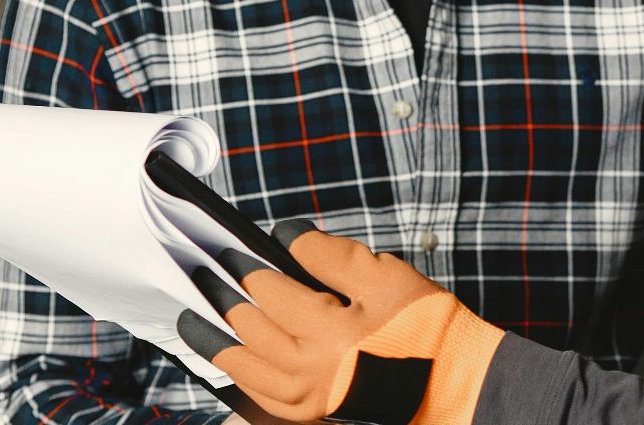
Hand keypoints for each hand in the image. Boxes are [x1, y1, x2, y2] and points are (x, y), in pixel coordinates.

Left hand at [178, 221, 503, 424]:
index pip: (269, 290)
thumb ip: (332, 254)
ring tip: (195, 319)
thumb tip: (287, 236)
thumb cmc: (422, 324)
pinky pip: (258, 395)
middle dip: (221, 297)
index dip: (245, 265)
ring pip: (244, 366)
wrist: (448, 381)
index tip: (227, 247)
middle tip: (200, 276)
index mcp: (328, 331)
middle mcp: (307, 369)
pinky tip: (229, 359)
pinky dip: (238, 375)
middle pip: (248, 328)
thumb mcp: (385, 275)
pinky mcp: (310, 412)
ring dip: (215, 340)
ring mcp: (305, 397)